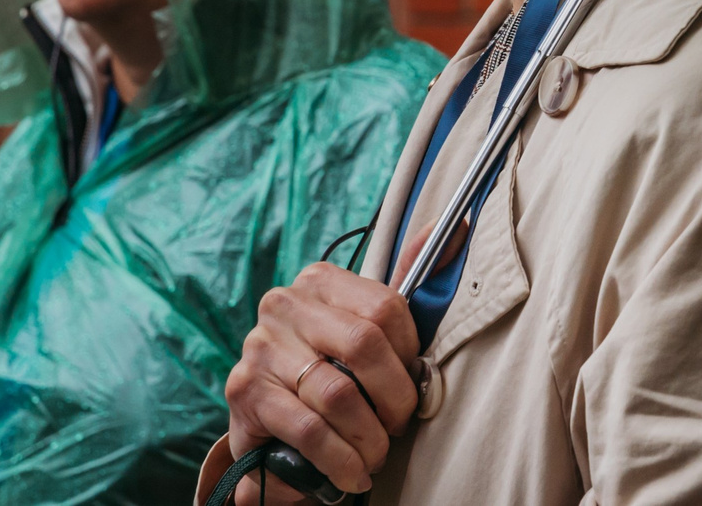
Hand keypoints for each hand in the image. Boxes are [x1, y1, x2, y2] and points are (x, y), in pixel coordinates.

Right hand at [216, 262, 420, 503]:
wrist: (269, 425)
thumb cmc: (330, 371)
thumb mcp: (365, 327)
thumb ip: (407, 280)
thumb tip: (456, 228)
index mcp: (320, 281)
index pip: (386, 307)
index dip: (409, 356)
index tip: (411, 384)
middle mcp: (285, 304)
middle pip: (364, 346)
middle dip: (393, 400)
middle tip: (397, 427)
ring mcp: (260, 346)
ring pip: (338, 394)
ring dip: (367, 438)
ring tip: (374, 456)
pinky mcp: (245, 392)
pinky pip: (309, 429)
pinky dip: (339, 459)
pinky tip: (349, 472)